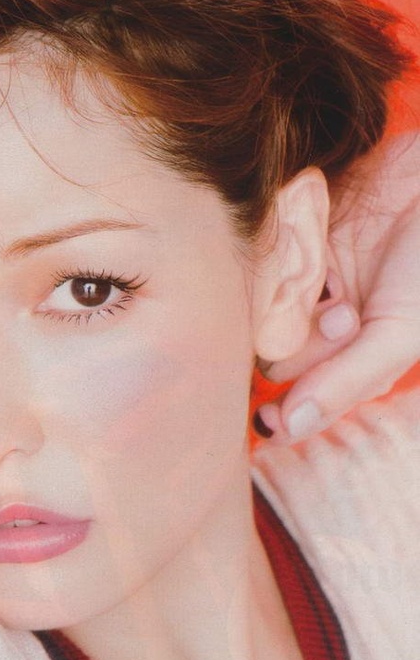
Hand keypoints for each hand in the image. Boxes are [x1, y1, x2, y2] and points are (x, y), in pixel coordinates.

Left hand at [256, 132, 419, 442]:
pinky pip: (262, 249)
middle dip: (301, 340)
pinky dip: (281, 250)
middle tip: (342, 312)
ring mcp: (301, 271)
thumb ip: (346, 380)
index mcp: (348, 351)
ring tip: (336, 278)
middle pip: (272, 344)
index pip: (295, 388)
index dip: (285, 401)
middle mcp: (318, 315)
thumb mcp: (399, 331)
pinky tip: (315, 241)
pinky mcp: (289, 228)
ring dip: (291, 294)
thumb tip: (287, 430)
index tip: (267, 416)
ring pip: (261, 298)